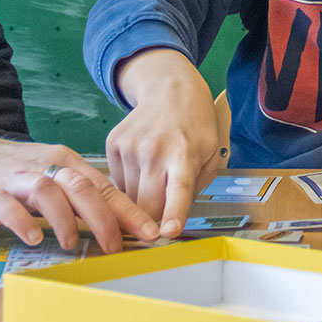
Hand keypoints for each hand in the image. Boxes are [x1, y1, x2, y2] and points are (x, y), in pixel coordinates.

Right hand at [0, 133, 157, 252]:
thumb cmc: (9, 175)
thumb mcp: (48, 177)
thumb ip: (77, 197)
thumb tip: (117, 224)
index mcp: (64, 163)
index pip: (104, 187)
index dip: (129, 211)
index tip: (152, 233)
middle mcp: (44, 167)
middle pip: (82, 188)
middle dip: (105, 219)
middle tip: (116, 247)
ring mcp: (16, 180)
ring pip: (49, 192)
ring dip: (65, 220)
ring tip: (72, 244)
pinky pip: (9, 206)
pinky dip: (23, 222)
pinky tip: (33, 239)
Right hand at [108, 49, 226, 238]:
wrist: (170, 88)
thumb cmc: (195, 126)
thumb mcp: (209, 154)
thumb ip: (194, 188)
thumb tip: (171, 223)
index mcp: (184, 155)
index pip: (179, 190)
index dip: (173, 214)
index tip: (168, 232)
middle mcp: (154, 151)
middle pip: (146, 206)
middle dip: (152, 220)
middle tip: (161, 219)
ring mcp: (130, 147)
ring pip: (128, 198)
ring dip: (140, 199)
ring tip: (155, 176)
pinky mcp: (113, 144)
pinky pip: (117, 182)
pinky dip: (129, 183)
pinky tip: (142, 165)